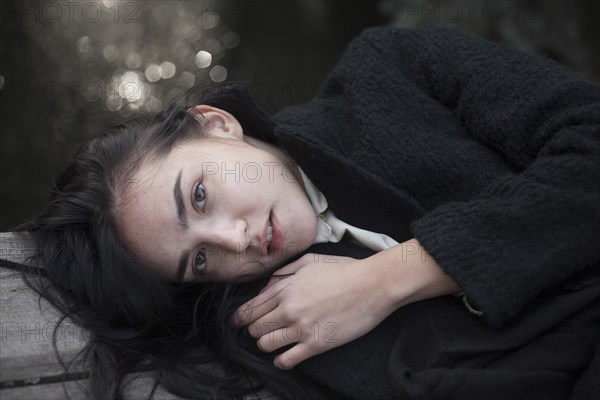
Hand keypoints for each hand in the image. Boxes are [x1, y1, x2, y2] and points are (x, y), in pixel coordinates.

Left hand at [231, 253, 397, 369]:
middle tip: (261, 332)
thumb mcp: (310, 260)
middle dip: (254, 331)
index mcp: (285, 288)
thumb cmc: (344, 270)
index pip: (250, 308)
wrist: (372, 284)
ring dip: (266, 345)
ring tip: (274, 343)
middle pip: (255, 328)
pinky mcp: (316, 344)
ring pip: (266, 344)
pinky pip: (287, 360)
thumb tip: (268, 284)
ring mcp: (301, 327)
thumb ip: (285, 272)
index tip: (238, 323)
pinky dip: (281, 361)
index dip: (240, 318)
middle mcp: (289, 308)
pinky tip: (284, 357)